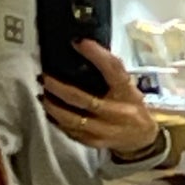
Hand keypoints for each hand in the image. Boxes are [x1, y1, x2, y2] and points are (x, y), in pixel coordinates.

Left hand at [40, 41, 161, 156]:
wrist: (141, 138)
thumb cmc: (131, 105)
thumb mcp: (128, 86)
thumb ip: (110, 74)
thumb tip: (81, 49)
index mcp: (127, 92)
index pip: (113, 70)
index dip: (96, 55)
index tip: (77, 42)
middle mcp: (117, 111)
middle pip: (84, 99)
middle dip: (59, 88)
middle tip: (44, 77)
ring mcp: (105, 130)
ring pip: (72, 119)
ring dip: (53, 106)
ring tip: (43, 95)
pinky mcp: (94, 142)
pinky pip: (70, 131)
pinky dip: (56, 120)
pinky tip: (49, 111)